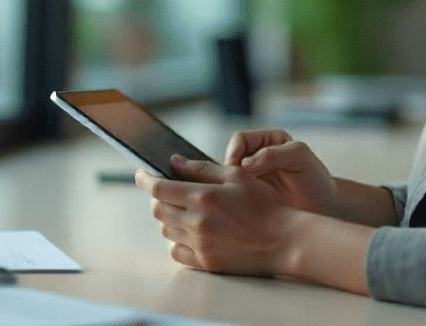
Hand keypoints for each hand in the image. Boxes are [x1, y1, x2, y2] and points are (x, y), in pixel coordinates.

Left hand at [136, 156, 301, 275]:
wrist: (285, 240)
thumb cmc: (265, 204)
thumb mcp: (237, 176)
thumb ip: (202, 168)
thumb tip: (174, 162)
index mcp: (203, 197)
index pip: (159, 188)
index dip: (145, 179)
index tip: (140, 174)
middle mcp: (197, 222)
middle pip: (157, 210)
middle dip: (157, 198)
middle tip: (167, 191)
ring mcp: (200, 245)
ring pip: (166, 230)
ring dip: (168, 218)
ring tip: (183, 210)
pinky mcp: (206, 262)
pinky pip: (176, 252)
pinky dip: (176, 241)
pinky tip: (189, 232)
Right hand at [224, 129, 337, 215]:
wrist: (323, 207)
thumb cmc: (315, 179)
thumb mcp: (299, 157)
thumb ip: (273, 154)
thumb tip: (245, 164)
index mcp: (269, 140)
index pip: (239, 139)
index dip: (235, 153)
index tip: (240, 170)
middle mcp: (257, 155)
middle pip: (230, 157)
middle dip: (229, 171)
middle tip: (236, 186)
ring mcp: (253, 176)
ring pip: (227, 175)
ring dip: (230, 185)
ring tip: (241, 197)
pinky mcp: (250, 195)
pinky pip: (233, 193)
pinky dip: (233, 198)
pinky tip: (243, 206)